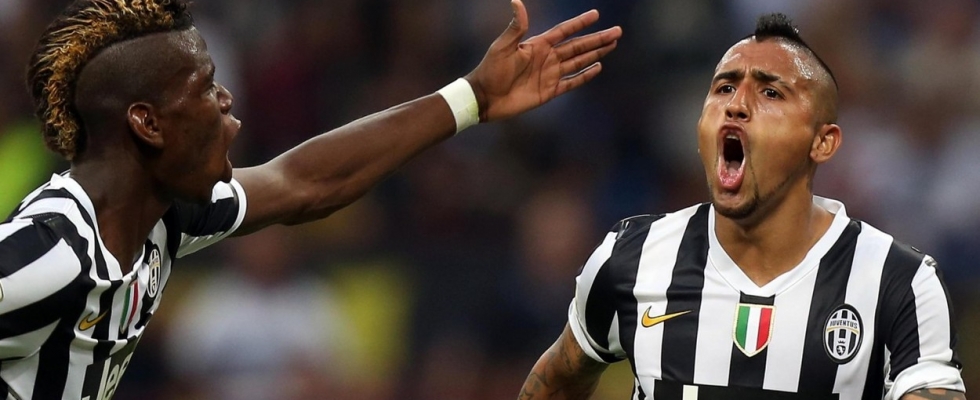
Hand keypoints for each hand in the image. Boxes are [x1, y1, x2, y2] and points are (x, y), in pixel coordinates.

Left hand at [464, 0, 621, 121]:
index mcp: (538, 45)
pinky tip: (597, 67)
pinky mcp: (549, 91)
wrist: (486, 98)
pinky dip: (585, 75)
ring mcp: (549, 74)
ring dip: (595, 53)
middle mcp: (547, 58)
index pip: (564, 31)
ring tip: (612, 45)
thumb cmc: (490, 70)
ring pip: (578, 61)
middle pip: (578, 45)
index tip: (596, 14)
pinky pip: (571, 82)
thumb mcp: (502, 46)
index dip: (580, 23)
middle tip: (617, 31)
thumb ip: (516, 27)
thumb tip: (517, 1)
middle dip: (597, 38)